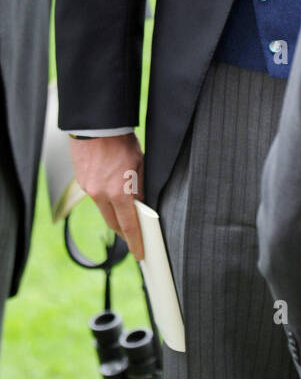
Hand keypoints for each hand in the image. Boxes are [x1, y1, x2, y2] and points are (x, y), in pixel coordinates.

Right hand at [69, 134, 144, 260]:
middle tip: (134, 236)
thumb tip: (140, 204)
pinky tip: (111, 190)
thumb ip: (139, 187)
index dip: (135, 242)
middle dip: (124, 230)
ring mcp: (89, 189)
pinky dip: (105, 198)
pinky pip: (95, 196)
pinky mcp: (81, 181)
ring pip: (103, 209)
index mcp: (119, 192)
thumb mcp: (139, 164)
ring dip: (114, 213)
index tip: (140, 253)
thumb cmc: (121, 141)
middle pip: (113, 222)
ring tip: (125, 210)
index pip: (129, 225)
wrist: (96, 124)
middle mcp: (101, 194)